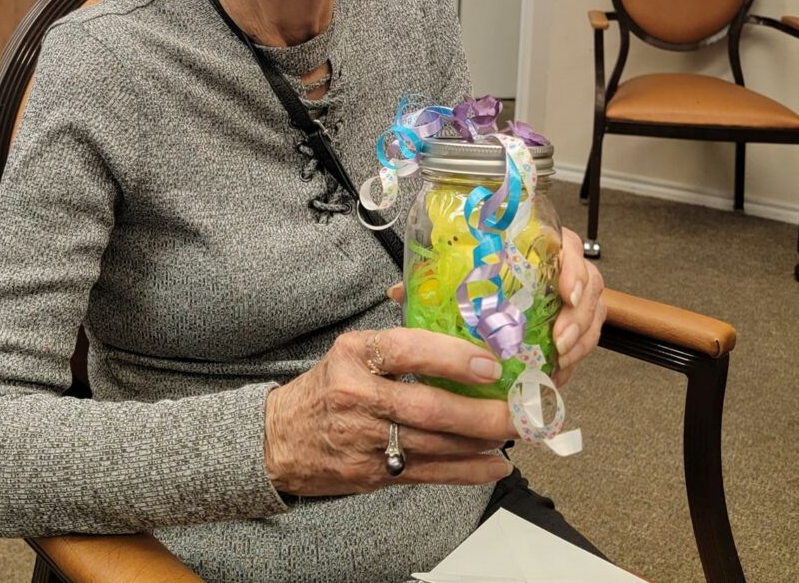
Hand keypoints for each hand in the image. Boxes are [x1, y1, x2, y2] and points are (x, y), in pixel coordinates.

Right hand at [264, 328, 515, 496]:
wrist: (279, 439)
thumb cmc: (326, 387)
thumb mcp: (351, 351)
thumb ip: (398, 342)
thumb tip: (458, 325)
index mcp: (354, 355)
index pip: (406, 350)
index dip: (452, 357)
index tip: (489, 363)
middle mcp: (357, 395)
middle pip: (428, 407)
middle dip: (482, 412)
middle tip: (518, 409)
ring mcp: (363, 439)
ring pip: (434, 443)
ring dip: (481, 441)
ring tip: (515, 432)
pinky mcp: (371, 474)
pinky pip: (428, 473)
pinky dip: (466, 471)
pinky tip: (494, 465)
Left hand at [385, 227, 605, 388]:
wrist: (481, 296)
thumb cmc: (466, 280)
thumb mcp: (447, 279)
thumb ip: (427, 281)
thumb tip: (398, 292)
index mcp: (531, 245)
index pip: (566, 244)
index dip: (573, 265)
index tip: (566, 292)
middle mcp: (553, 268)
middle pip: (588, 281)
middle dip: (580, 314)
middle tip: (561, 340)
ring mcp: (565, 297)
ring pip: (592, 312)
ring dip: (581, 338)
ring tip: (561, 359)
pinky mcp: (567, 323)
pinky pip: (585, 338)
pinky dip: (575, 355)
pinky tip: (559, 370)